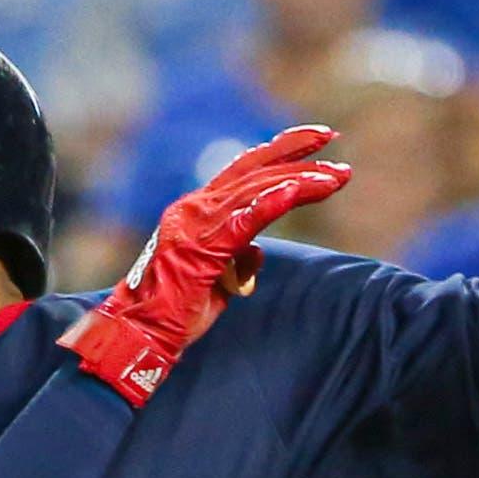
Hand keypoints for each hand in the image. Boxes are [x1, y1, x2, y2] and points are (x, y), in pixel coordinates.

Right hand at [61, 126, 348, 407]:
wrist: (141, 334)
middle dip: (299, 155)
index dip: (281, 152)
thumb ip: (236, 258)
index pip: (244, 170)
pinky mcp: (201, 248)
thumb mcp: (215, 279)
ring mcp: (195, 225)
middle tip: (335, 146)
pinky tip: (300, 191)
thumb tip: (257, 251)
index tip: (318, 143)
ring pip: (257, 190)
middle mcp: (194, 208)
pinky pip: (245, 220)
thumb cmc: (175, 313)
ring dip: (302, 180)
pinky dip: (274, 203)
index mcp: (196, 211)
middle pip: (255, 170)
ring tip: (337, 176)